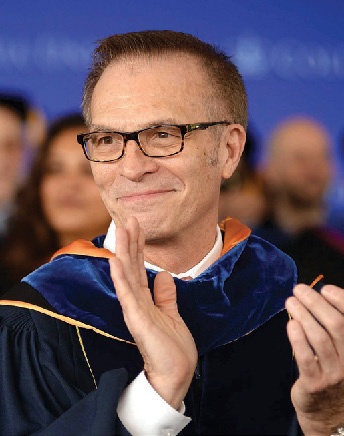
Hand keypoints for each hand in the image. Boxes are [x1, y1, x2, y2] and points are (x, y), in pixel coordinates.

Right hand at [109, 216, 197, 409]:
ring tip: (121, 229)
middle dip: (130, 241)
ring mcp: (135, 310)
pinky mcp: (137, 320)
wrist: (176, 375)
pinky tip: (116, 261)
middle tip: (128, 218)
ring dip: (123, 251)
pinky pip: (127, 295)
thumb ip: (165, 295)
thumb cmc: (173, 348)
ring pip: (126, 275)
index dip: (138, 245)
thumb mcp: (173, 314)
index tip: (137, 225)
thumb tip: (163, 274)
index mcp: (146, 299)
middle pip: (131, 266)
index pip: (139, 267)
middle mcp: (137, 301)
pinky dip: (121, 277)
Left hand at [286, 284, 343, 435]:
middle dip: (316, 303)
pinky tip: (291, 324)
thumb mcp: (341, 350)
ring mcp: (335, 373)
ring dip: (304, 315)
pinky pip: (306, 358)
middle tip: (300, 290)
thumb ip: (334, 327)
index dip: (341, 300)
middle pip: (336, 325)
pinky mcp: (315, 383)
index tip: (325, 288)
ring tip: (291, 301)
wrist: (329, 414)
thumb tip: (320, 295)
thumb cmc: (333, 371)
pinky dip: (298, 338)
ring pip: (320, 338)